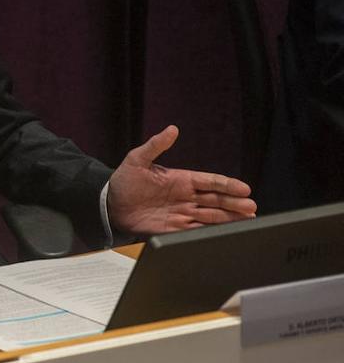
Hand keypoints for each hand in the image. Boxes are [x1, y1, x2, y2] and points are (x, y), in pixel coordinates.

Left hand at [109, 125, 255, 235]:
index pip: (210, 181)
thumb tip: (172, 129)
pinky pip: (196, 230)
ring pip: (211, 216)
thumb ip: (155, 145)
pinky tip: (225, 233)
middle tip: (251, 206)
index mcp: (181, 179)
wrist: (110, 204)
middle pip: (216, 200)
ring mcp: (181, 213)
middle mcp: (186, 197)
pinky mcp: (173, 228)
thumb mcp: (137, 159)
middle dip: (234, 203)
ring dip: (229, 218)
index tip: (244, 188)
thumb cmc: (124, 180)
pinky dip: (211, 232)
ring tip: (248, 219)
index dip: (227, 185)